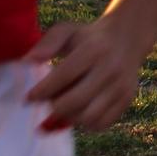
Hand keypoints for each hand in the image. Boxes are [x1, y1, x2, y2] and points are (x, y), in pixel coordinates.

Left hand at [26, 17, 143, 132]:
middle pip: (74, 102)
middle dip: (53, 108)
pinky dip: (85, 123)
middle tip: (47, 102)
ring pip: (88, 117)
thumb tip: (29, 61)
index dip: (42, 91)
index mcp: (93, 50)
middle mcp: (110, 69)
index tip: (29, 98)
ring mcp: (121, 86)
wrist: (127, 39)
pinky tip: (81, 110)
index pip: (64, 76)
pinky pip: (101, 124)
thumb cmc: (88, 38)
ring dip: (69, 117)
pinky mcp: (127, 99)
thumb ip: (48, 43)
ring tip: (65, 105)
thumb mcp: (67, 31)